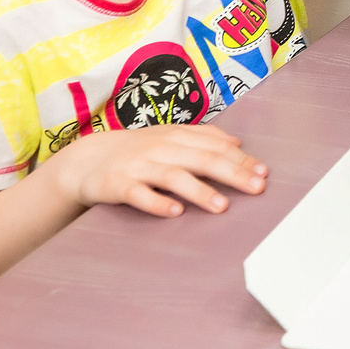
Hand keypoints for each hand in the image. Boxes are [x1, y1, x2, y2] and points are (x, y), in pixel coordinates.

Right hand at [49, 123, 267, 218]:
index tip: (264, 173)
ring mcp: (138, 166)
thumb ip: (202, 138)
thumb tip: (237, 142)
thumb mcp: (169, 137)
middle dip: (232, 173)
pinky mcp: (117, 185)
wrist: (85, 160)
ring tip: (222, 206)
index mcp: (176, 136)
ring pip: (173, 176)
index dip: (241, 159)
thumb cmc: (135, 151)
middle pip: (202, 159)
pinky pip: (139, 195)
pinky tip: (174, 212)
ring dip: (199, 191)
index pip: (215, 146)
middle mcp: (160, 148)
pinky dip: (156, 203)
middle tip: (257, 188)